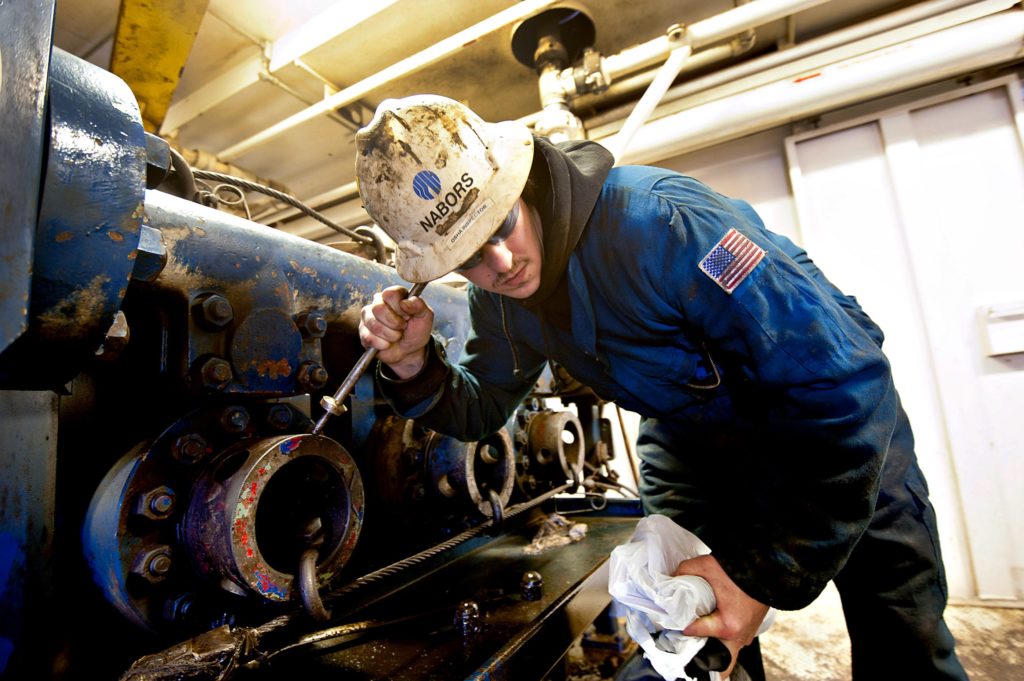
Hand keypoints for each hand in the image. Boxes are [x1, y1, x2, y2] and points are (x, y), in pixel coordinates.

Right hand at [358, 285, 433, 378]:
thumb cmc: (416, 331)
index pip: (390, 294)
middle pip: (378, 308)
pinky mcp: (363, 332)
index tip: (408, 316)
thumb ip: (419, 305)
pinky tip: (387, 343)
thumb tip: (405, 302)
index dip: (400, 308)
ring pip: (374, 325)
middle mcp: (378, 303)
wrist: (409, 351)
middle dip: (395, 323)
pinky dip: (383, 344)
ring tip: (396, 336)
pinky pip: (369, 338)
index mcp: (394, 295)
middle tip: (402, 327)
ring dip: (390, 335)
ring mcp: (368, 317)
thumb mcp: (425, 317)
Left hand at [675, 554, 768, 678]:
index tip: (672, 615)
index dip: (680, 622)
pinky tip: (713, 620)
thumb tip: (673, 577)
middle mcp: (739, 636)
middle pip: (716, 657)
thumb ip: (685, 571)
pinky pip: (734, 639)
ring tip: (699, 624)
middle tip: (687, 634)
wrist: (767, 565)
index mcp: (727, 627)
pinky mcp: (752, 628)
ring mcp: (747, 634)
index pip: (694, 631)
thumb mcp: (706, 565)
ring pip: (726, 649)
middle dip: (700, 648)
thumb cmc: (741, 569)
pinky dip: (723, 634)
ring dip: (712, 641)